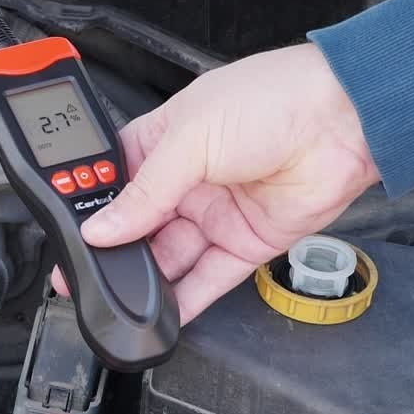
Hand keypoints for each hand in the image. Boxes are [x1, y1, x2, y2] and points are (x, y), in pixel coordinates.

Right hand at [53, 44, 378, 323]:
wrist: (344, 119)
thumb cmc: (273, 99)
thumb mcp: (191, 138)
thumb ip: (146, 191)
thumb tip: (103, 226)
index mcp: (163, 141)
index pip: (115, 181)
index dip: (91, 208)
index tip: (69, 233)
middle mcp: (187, 179)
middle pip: (138, 226)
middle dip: (112, 251)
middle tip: (83, 275)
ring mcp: (215, 213)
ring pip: (169, 256)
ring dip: (145, 278)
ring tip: (119, 297)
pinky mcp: (245, 242)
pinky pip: (208, 278)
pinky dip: (185, 300)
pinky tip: (161, 314)